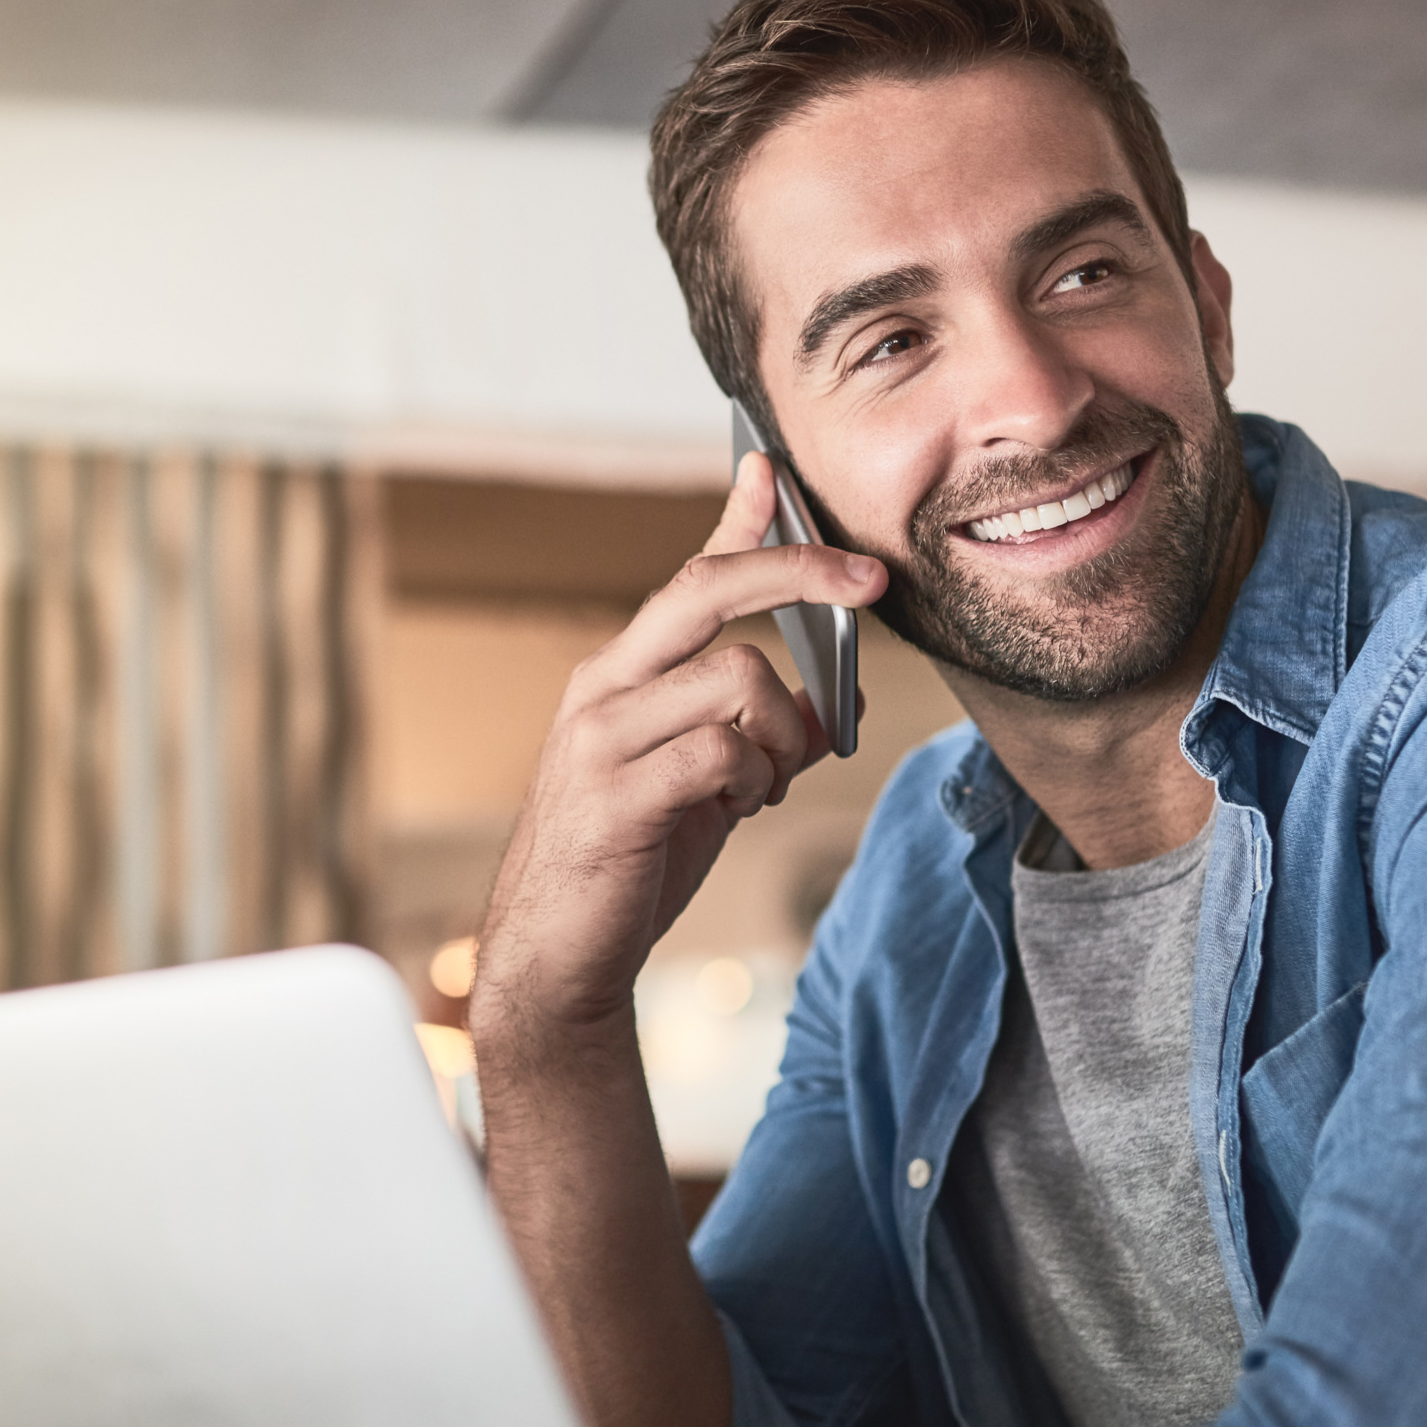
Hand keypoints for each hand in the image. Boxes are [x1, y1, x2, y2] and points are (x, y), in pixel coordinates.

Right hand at [472, 453, 885, 1056]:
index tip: (776, 471)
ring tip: (761, 786)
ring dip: (781, 733)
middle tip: (868, 584)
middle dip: (799, 573)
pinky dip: (756, 778)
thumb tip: (843, 693)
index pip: (689, 574)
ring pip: (736, 677)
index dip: (739, 519)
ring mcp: (602, 739)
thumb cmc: (630, 861)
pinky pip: (722, 751)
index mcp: (620, 675)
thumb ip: (763, 730)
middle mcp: (604, 689)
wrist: (558, 955)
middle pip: (707, 588)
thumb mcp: (702, 782)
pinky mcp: (616, 795)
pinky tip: (739, 809)